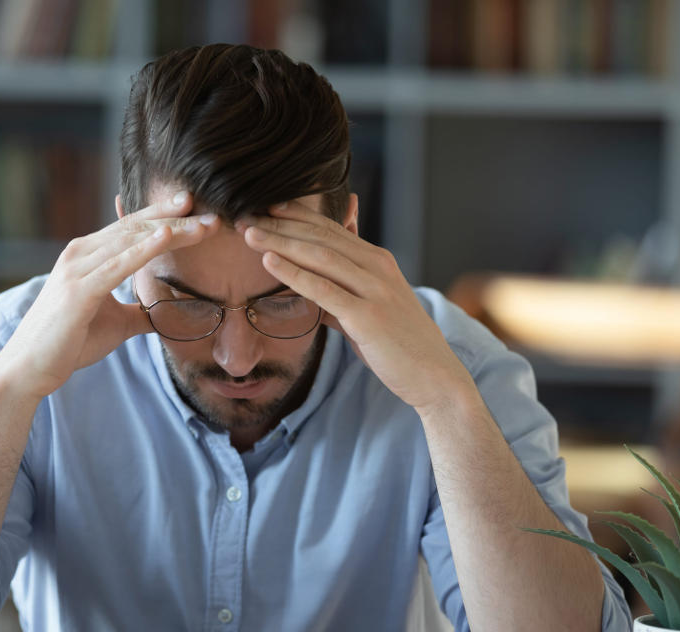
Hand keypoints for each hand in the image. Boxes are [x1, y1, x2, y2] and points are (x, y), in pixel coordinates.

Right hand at [0, 192, 219, 398]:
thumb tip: (162, 316)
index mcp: (87, 255)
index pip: (132, 228)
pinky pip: (118, 265)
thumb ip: (138, 313)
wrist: (29, 367)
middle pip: (136, 228)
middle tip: (212, 216)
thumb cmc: (68, 343)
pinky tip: (167, 236)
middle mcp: (81, 253)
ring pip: (132, 240)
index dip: (164, 216)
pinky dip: (144, 249)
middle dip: (176, 219)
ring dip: (171, 231)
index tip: (195, 209)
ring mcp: (78, 269)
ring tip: (202, 225)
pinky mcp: (79, 290)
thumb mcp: (114, 323)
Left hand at [241, 200, 473, 414]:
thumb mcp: (370, 310)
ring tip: (249, 232)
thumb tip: (314, 290)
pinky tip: (270, 262)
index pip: (331, 230)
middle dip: (281, 224)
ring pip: (321, 256)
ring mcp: (375, 290)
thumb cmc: (399, 344)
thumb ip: (343, 293)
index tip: (266, 206)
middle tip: (245, 215)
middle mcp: (377, 267)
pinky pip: (325, 289)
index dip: (297, 216)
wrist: (434, 376)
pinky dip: (295, 273)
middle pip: (321, 237)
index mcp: (378, 261)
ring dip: (282, 241)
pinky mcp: (368, 317)